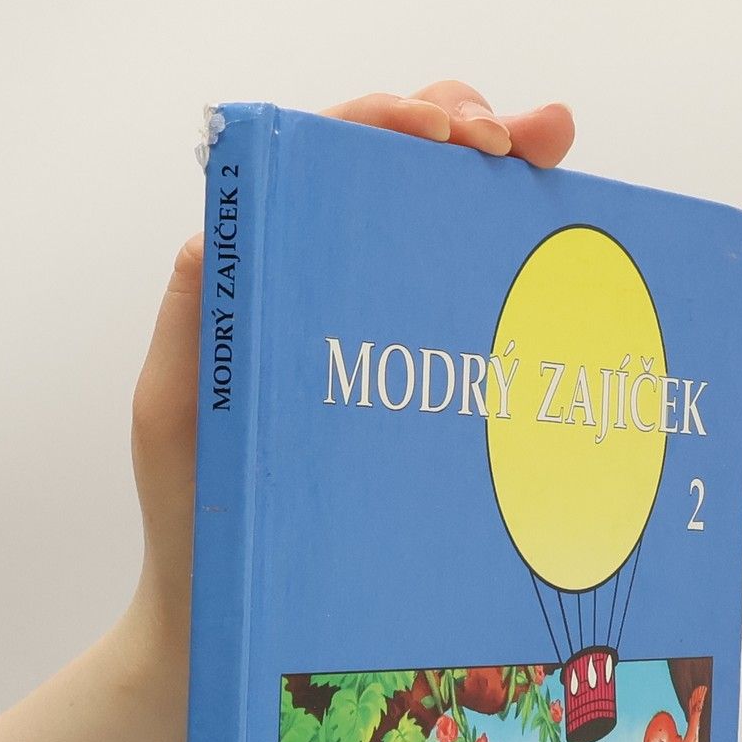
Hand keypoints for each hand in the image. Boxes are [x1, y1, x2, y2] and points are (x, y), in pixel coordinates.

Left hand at [122, 85, 575, 659]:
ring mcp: (374, 334)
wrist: (231, 617)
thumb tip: (215, 227)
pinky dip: (515, 264)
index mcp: (264, 277)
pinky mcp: (412, 389)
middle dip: (465, 124)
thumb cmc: (196, 523)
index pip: (324, 162)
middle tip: (522, 139)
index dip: (387, 124)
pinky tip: (564, 249)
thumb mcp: (177, 415)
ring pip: (440, 222)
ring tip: (553, 150)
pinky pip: (464, 310)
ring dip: (502, 172)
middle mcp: (321, 288)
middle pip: (396, 170)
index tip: (444, 132)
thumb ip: (196, 324)